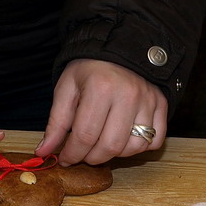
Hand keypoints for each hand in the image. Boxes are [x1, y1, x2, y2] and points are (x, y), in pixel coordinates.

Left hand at [35, 59, 167, 165]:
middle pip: (110, 146)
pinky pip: (155, 140)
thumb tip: (43, 152)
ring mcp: (148, 100)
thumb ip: (56, 123)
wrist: (119, 47)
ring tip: (102, 145)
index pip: (85, 135)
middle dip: (92, 158)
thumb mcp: (66, 89)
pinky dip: (139, 147)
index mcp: (100, 88)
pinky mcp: (162, 105)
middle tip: (82, 154)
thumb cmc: (90, 69)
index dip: (72, 154)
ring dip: (116, 154)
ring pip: (134, 147)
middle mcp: (128, 94)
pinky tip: (124, 138)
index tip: (64, 158)